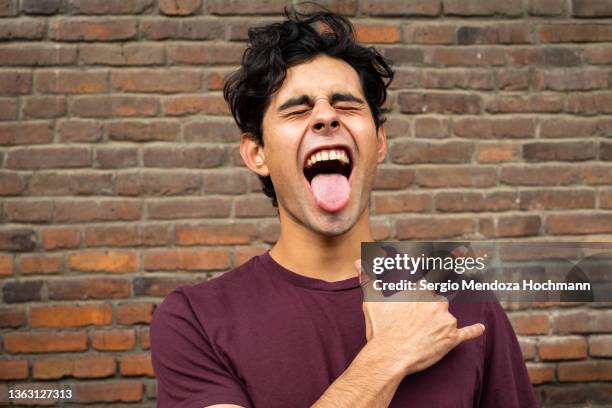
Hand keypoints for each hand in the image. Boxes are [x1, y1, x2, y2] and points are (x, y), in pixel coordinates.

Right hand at [356, 259, 484, 375]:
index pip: (437, 270)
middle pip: (439, 300)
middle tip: (420, 320)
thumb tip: (357, 262)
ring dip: (440, 323)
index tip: (463, 250)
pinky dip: (474, 330)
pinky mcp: (452, 338)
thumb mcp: (372, 300)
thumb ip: (368, 278)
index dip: (452, 258)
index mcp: (419, 290)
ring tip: (422, 336)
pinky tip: (481, 328)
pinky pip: (467, 332)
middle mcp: (436, 301)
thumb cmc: (380, 328)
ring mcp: (446, 320)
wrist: (389, 356)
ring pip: (448, 317)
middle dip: (431, 309)